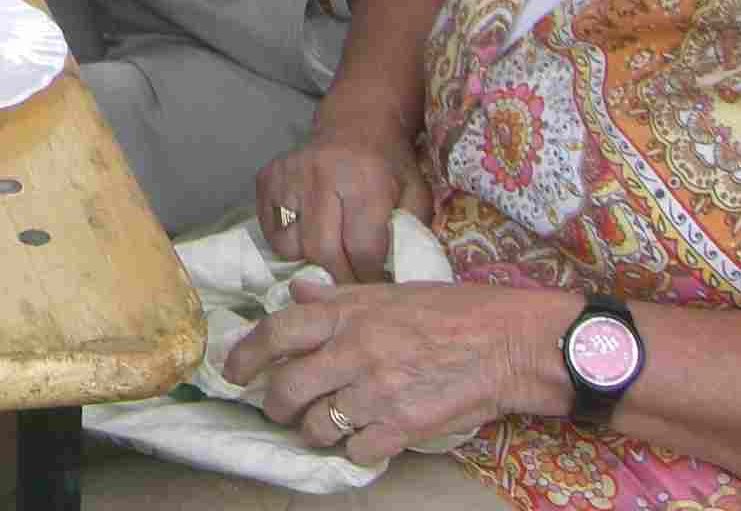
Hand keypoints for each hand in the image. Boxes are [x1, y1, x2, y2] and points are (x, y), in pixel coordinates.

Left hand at [224, 276, 568, 466]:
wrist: (507, 344)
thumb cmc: (453, 312)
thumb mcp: (389, 291)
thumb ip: (337, 298)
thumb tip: (297, 293)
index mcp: (348, 314)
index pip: (278, 331)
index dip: (246, 353)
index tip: (233, 370)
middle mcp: (354, 352)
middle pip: (287, 387)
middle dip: (273, 404)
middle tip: (276, 408)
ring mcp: (376, 392)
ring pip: (316, 424)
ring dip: (311, 430)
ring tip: (320, 425)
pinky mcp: (402, 427)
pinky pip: (355, 450)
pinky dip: (352, 450)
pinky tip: (361, 439)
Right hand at [255, 111, 431, 284]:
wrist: (356, 122)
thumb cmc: (389, 164)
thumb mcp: (416, 195)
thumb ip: (410, 234)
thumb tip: (397, 278)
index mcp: (364, 180)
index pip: (363, 248)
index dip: (371, 276)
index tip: (376, 284)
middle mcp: (321, 174)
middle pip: (323, 251)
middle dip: (340, 276)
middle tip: (351, 280)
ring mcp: (289, 175)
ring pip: (291, 245)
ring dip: (311, 259)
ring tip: (329, 251)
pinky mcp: (267, 178)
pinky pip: (270, 231)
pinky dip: (289, 242)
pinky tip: (309, 231)